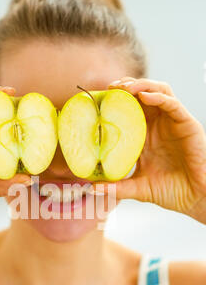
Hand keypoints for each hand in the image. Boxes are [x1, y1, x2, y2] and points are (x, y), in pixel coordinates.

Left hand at [93, 77, 205, 223]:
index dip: (114, 101)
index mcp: (145, 135)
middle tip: (109, 88)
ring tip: (124, 87)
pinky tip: (144, 96)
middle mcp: (158, 124)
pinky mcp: (186, 124)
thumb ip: (116, 187)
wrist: (193, 199)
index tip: (97, 100)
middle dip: (125, 87)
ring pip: (158, 91)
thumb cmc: (168, 192)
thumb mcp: (136, 187)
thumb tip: (92, 188)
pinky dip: (158, 97)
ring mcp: (172, 122)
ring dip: (141, 85)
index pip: (129, 109)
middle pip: (142, 94)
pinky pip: (172, 104)